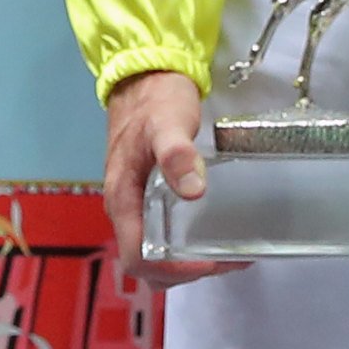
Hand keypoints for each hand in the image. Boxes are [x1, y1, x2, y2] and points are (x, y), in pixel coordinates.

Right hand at [98, 73, 246, 288]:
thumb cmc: (154, 101)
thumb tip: (194, 192)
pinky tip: (215, 234)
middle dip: (184, 272)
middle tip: (224, 261)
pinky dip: (187, 246)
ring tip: (226, 253)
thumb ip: (177, 155)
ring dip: (187, 263)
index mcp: (122, 199)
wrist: (145, 75)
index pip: (138, 258)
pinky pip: (162, 234)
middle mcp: (125, 209)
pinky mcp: (148, 196)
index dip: (172, 269)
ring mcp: (136, 204)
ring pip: (155, 254)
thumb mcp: (167, 122)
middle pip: (146, 265)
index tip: (208, 261)